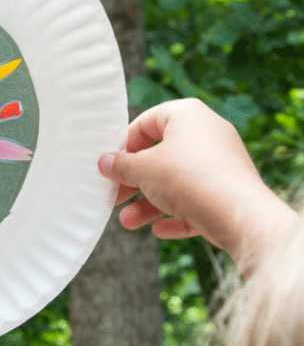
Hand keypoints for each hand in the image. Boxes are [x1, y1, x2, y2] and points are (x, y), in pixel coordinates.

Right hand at [98, 98, 294, 266]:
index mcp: (187, 115)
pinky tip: (158, 230)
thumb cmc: (189, 178)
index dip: (124, 144)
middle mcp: (208, 134)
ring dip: (149, 203)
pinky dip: (176, 214)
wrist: (241, 216)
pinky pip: (196, 201)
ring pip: (176, 182)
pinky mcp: (230, 192)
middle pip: (160, 155)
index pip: (147, 121)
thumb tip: (104, 162)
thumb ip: (120, 165)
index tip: (109, 163)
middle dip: (134, 181)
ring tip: (128, 222)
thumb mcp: (143, 169)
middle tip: (114, 195)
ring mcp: (221, 164)